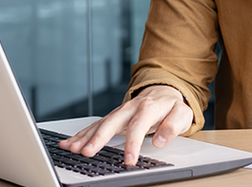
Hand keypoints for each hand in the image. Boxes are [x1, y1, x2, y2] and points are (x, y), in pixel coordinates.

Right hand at [58, 85, 192, 165]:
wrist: (163, 91)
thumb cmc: (172, 106)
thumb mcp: (182, 114)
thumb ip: (173, 126)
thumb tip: (159, 140)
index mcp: (148, 107)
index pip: (138, 126)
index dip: (133, 144)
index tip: (129, 160)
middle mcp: (130, 108)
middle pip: (111, 122)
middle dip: (98, 138)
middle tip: (88, 152)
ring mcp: (119, 112)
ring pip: (99, 124)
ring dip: (84, 136)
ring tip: (72, 148)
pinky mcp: (112, 117)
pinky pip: (94, 125)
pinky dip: (81, 134)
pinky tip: (69, 142)